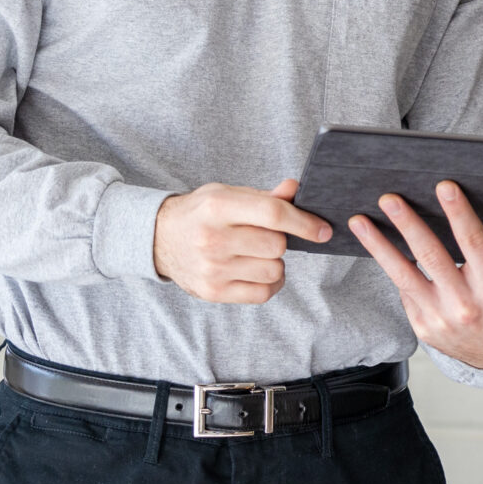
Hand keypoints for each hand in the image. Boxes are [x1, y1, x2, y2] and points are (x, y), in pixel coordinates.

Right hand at [153, 178, 330, 303]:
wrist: (160, 238)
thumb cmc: (201, 213)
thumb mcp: (227, 194)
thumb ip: (264, 196)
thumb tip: (296, 189)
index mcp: (218, 206)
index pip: (273, 214)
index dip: (304, 222)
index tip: (322, 230)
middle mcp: (213, 238)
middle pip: (277, 245)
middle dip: (281, 241)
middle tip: (266, 237)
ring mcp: (212, 268)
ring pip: (273, 271)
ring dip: (274, 263)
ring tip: (257, 254)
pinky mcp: (213, 292)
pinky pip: (262, 294)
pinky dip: (269, 283)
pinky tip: (256, 271)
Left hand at [349, 180, 482, 370]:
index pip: (474, 244)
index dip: (459, 214)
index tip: (444, 186)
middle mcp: (465, 305)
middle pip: (432, 257)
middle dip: (409, 225)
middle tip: (390, 197)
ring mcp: (439, 318)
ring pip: (404, 275)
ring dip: (380, 246)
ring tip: (360, 221)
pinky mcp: (422, 326)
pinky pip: (402, 291)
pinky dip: (387, 266)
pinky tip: (372, 243)